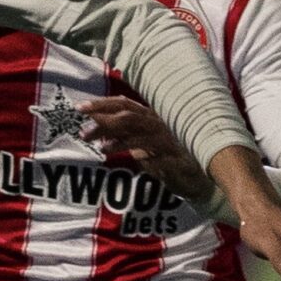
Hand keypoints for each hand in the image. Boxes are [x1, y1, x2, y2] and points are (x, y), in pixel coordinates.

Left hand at [82, 96, 210, 201]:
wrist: (200, 176)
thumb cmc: (167, 155)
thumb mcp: (141, 142)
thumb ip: (122, 133)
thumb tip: (96, 128)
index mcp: (150, 117)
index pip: (124, 105)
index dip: (102, 104)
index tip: (80, 108)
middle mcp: (160, 125)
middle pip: (129, 117)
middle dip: (106, 122)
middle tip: (84, 131)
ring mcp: (171, 142)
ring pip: (143, 136)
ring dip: (120, 141)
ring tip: (101, 147)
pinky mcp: (180, 161)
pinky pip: (162, 159)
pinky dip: (148, 158)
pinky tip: (134, 159)